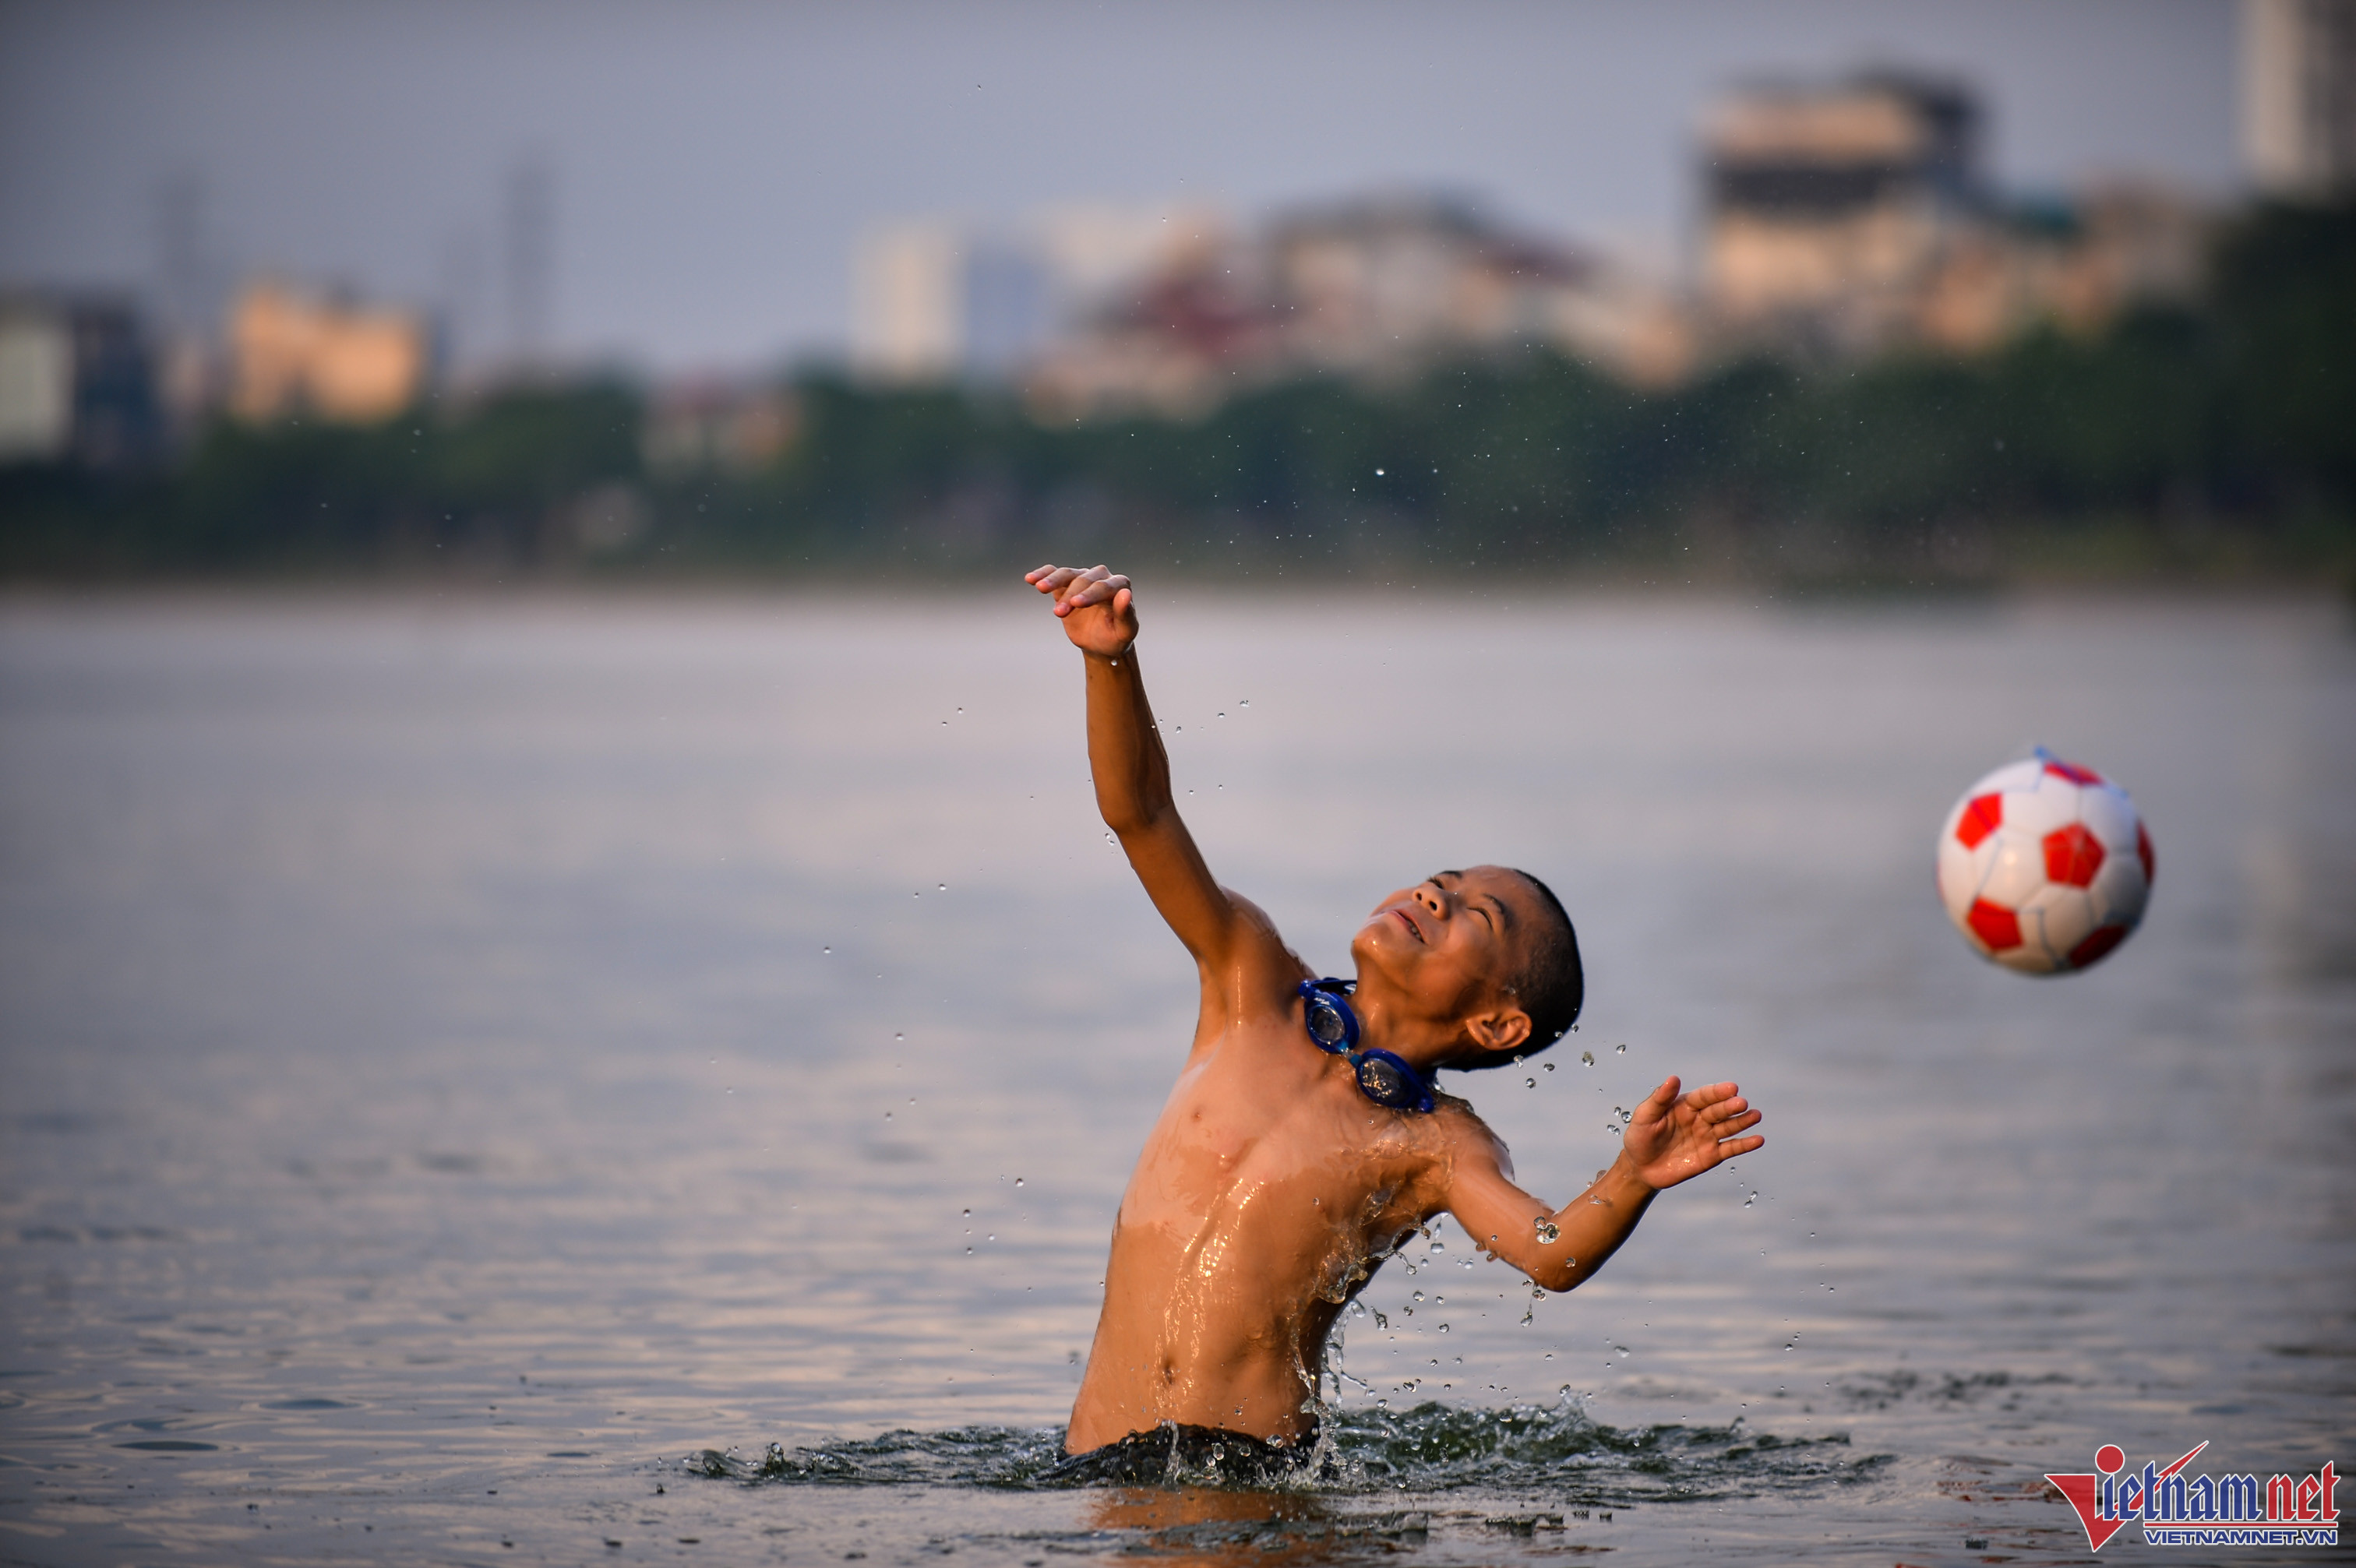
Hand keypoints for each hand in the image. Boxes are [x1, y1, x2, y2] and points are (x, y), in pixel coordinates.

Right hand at [1025, 563, 1136, 657]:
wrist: (1101, 643)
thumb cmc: (1116, 637)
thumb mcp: (1125, 632)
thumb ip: (1126, 614)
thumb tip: (1126, 593)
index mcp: (1119, 586)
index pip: (1104, 586)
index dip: (1090, 594)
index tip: (1076, 604)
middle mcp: (1102, 577)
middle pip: (1084, 579)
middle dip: (1070, 595)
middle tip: (1058, 614)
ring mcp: (1083, 579)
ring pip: (1067, 573)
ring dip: (1053, 580)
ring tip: (1040, 588)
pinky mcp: (1066, 584)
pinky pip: (1053, 573)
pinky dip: (1042, 574)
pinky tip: (1030, 579)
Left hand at [1620, 1076, 1762, 1190]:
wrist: (1640, 1168)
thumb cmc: (1640, 1138)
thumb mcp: (1644, 1116)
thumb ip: (1659, 1098)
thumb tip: (1674, 1078)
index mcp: (1684, 1106)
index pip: (1704, 1096)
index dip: (1717, 1092)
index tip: (1731, 1088)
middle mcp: (1699, 1119)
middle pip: (1718, 1111)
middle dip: (1730, 1107)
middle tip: (1742, 1103)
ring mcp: (1707, 1137)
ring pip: (1728, 1127)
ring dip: (1742, 1122)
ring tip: (1755, 1116)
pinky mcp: (1711, 1155)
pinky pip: (1730, 1148)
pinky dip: (1745, 1145)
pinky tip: (1758, 1140)